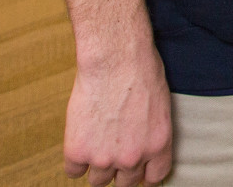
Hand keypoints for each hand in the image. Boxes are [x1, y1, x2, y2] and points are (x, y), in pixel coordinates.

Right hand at [63, 45, 172, 184]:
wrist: (114, 58)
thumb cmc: (141, 71)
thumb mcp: (159, 106)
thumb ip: (150, 134)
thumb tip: (140, 145)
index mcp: (158, 146)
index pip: (153, 178)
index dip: (144, 174)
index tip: (137, 169)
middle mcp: (133, 158)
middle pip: (124, 184)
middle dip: (120, 170)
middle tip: (113, 151)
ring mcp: (104, 158)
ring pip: (98, 181)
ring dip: (96, 166)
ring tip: (96, 142)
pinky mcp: (78, 151)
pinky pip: (73, 171)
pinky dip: (75, 160)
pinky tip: (80, 140)